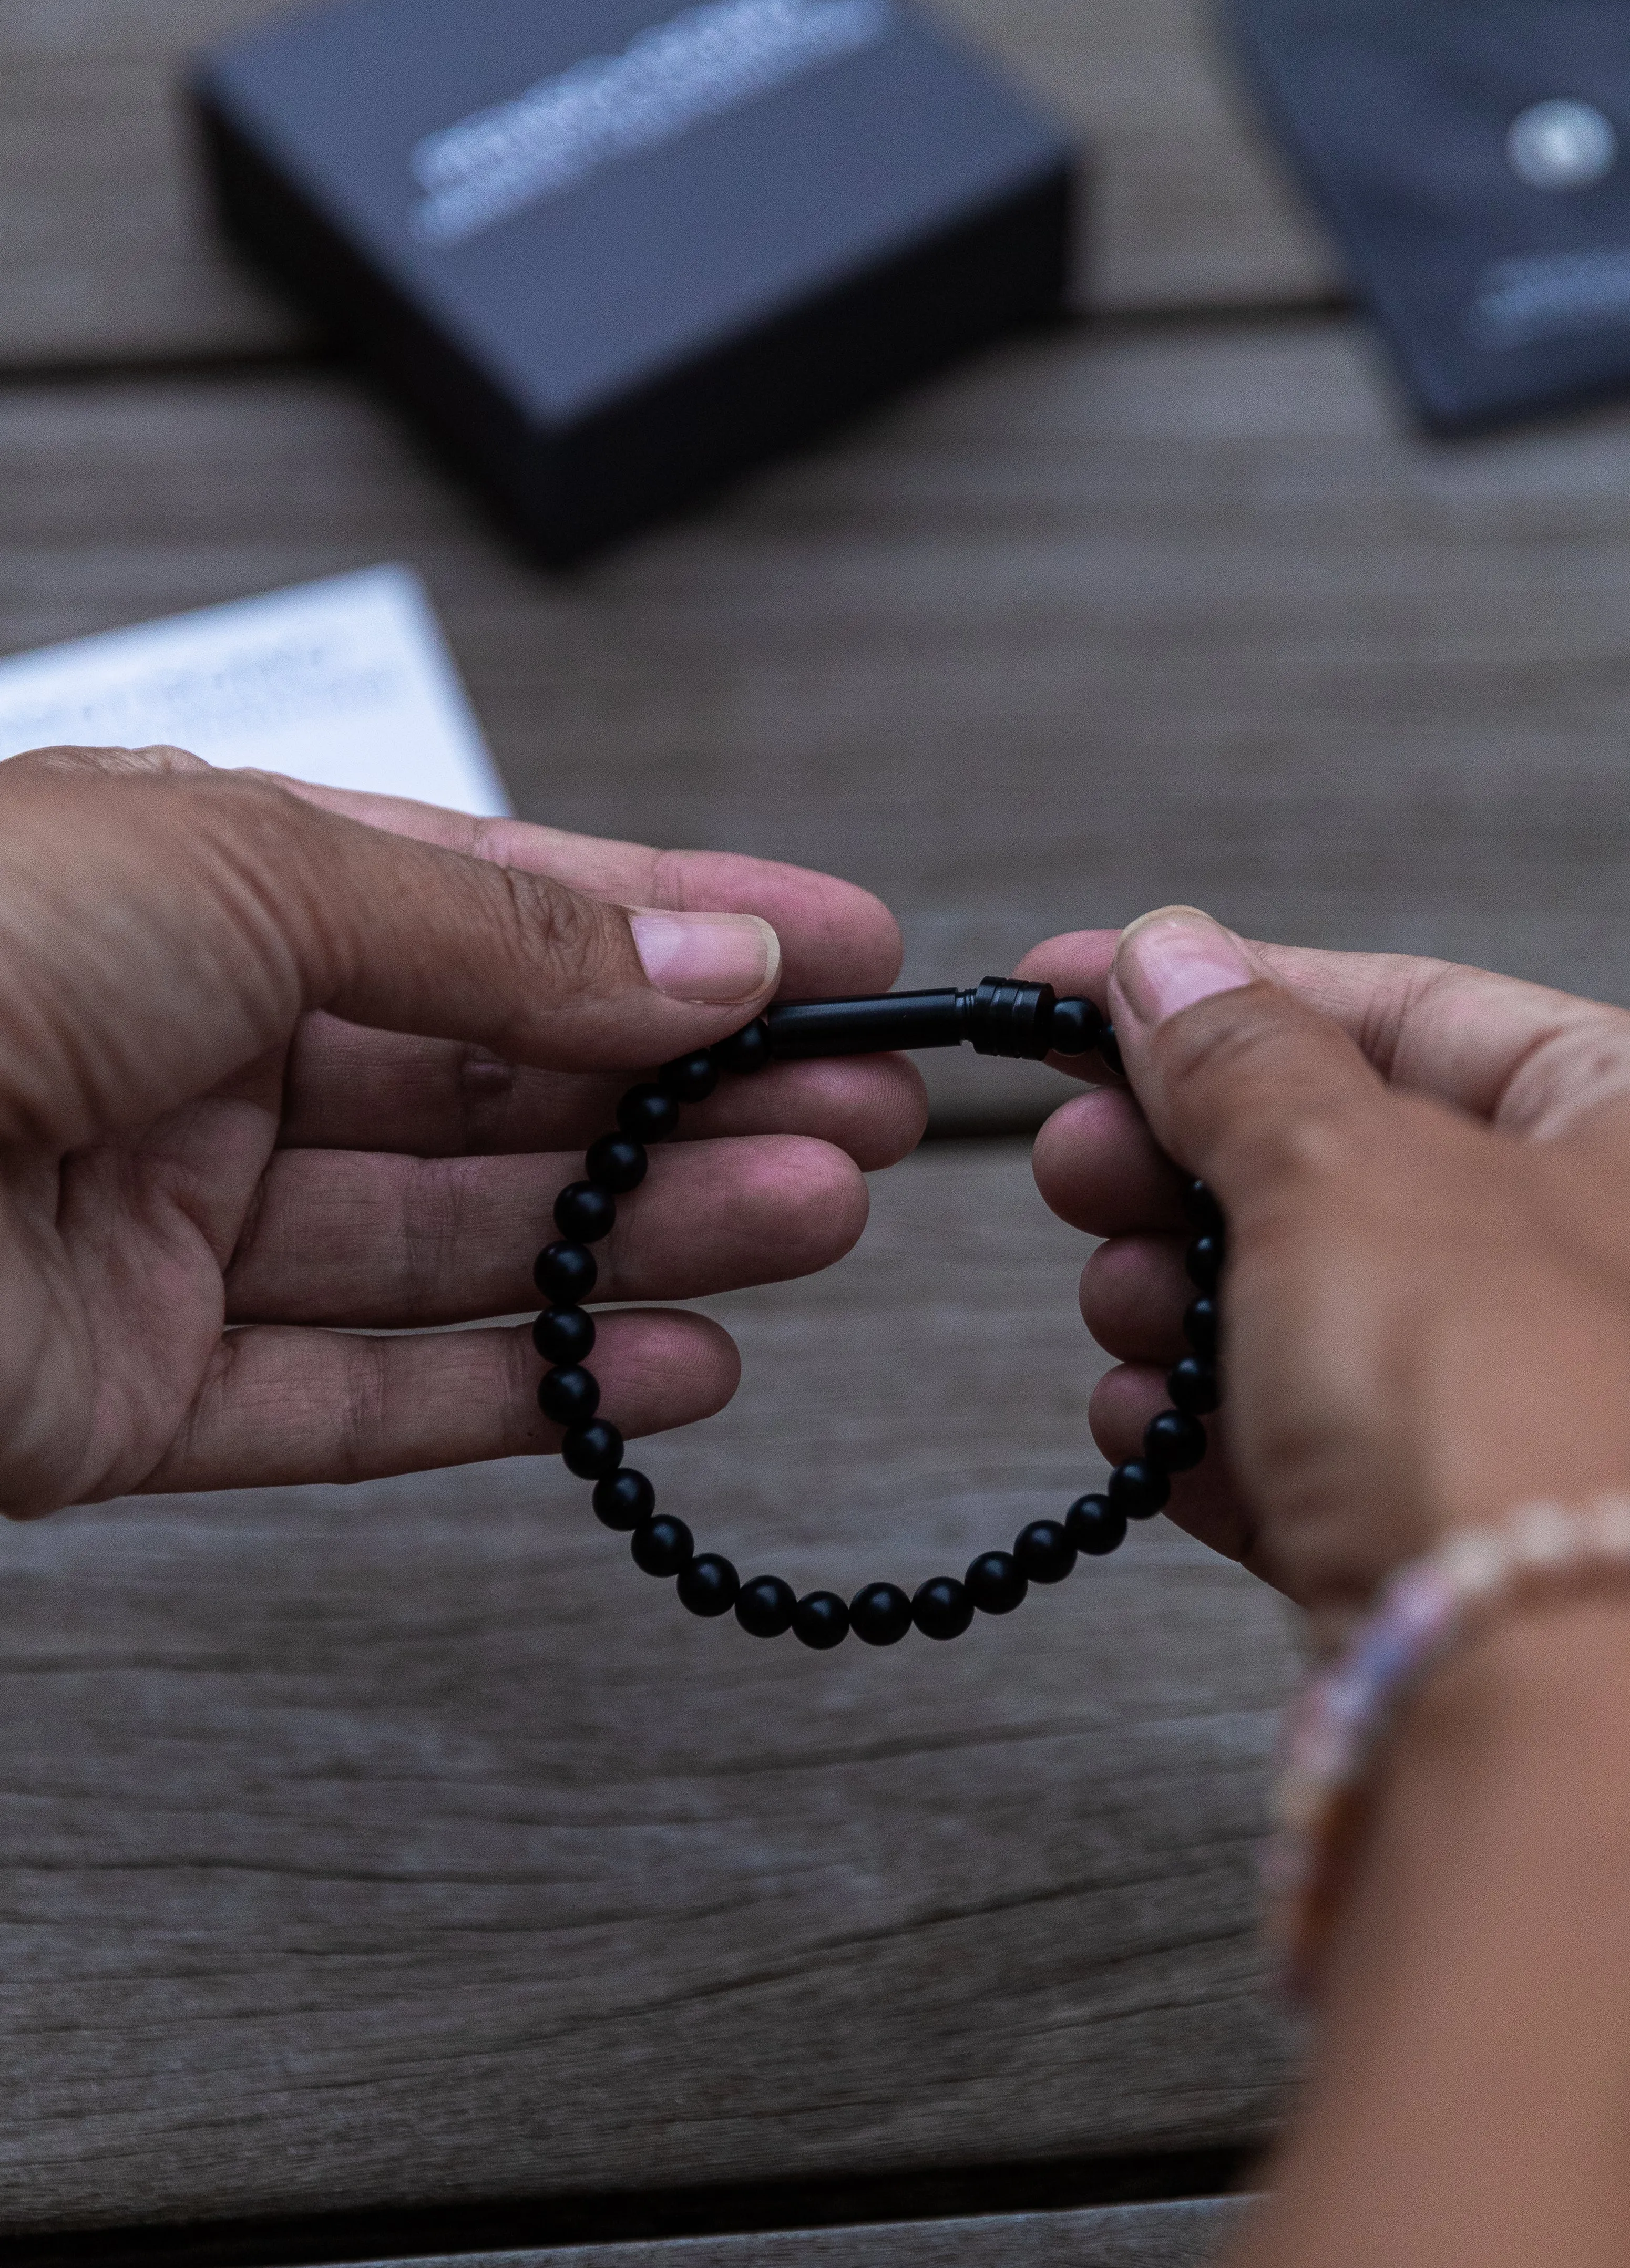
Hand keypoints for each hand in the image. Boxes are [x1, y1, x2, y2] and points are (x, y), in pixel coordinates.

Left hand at [0, 748, 923, 1514]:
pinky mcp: (126, 1399)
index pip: (501, 904)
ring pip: (457, 1240)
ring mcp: (164, 1230)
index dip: (686, 923)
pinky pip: (360, 1397)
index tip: (845, 944)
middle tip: (865, 1117)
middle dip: (696, 1094)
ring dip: (645, 1233)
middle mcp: (196, 1052)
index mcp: (212, 884)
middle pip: (501, 1082)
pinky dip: (523, 1388)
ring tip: (808, 1223)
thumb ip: (497, 936)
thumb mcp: (252, 869)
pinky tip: (666, 1365)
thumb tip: (705, 962)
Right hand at [1020, 911, 1629, 1613]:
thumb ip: (1240, 1057)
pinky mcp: (1491, 1550)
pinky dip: (1229, 1432)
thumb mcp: (1337, 1169)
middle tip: (1075, 1162)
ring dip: (1193, 1304)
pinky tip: (1146, 1423)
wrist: (1546, 1725)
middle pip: (1366, 1166)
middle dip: (1192, 1166)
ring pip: (1338, 1319)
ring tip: (1117, 1302)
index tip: (1078, 989)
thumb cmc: (1514, 1414)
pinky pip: (1337, 1458)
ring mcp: (1573, 1419)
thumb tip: (1168, 964)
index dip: (1225, 991)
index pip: (1418, 1008)